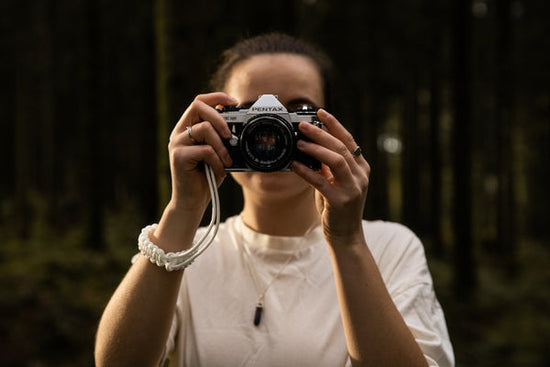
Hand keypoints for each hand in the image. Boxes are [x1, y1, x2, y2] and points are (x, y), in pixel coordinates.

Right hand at [167, 92, 235, 211]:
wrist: (192, 201)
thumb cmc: (206, 177)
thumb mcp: (217, 152)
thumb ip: (221, 137)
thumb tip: (235, 124)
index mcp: (187, 128)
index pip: (199, 101)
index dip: (217, 97)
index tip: (234, 102)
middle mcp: (179, 133)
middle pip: (198, 106)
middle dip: (219, 117)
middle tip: (230, 135)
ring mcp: (176, 144)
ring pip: (204, 129)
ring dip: (221, 146)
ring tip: (226, 160)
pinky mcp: (178, 157)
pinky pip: (205, 150)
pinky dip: (217, 160)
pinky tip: (218, 170)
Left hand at [291, 109, 369, 245]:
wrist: (346, 236)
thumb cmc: (338, 207)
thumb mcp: (335, 182)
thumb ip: (327, 166)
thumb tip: (311, 145)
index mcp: (361, 169)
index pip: (349, 141)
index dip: (335, 125)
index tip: (321, 112)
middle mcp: (360, 177)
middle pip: (341, 147)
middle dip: (322, 133)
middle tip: (303, 125)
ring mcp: (352, 189)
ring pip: (336, 161)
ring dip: (316, 149)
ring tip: (300, 142)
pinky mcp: (340, 202)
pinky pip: (321, 182)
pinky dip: (307, 172)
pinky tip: (295, 165)